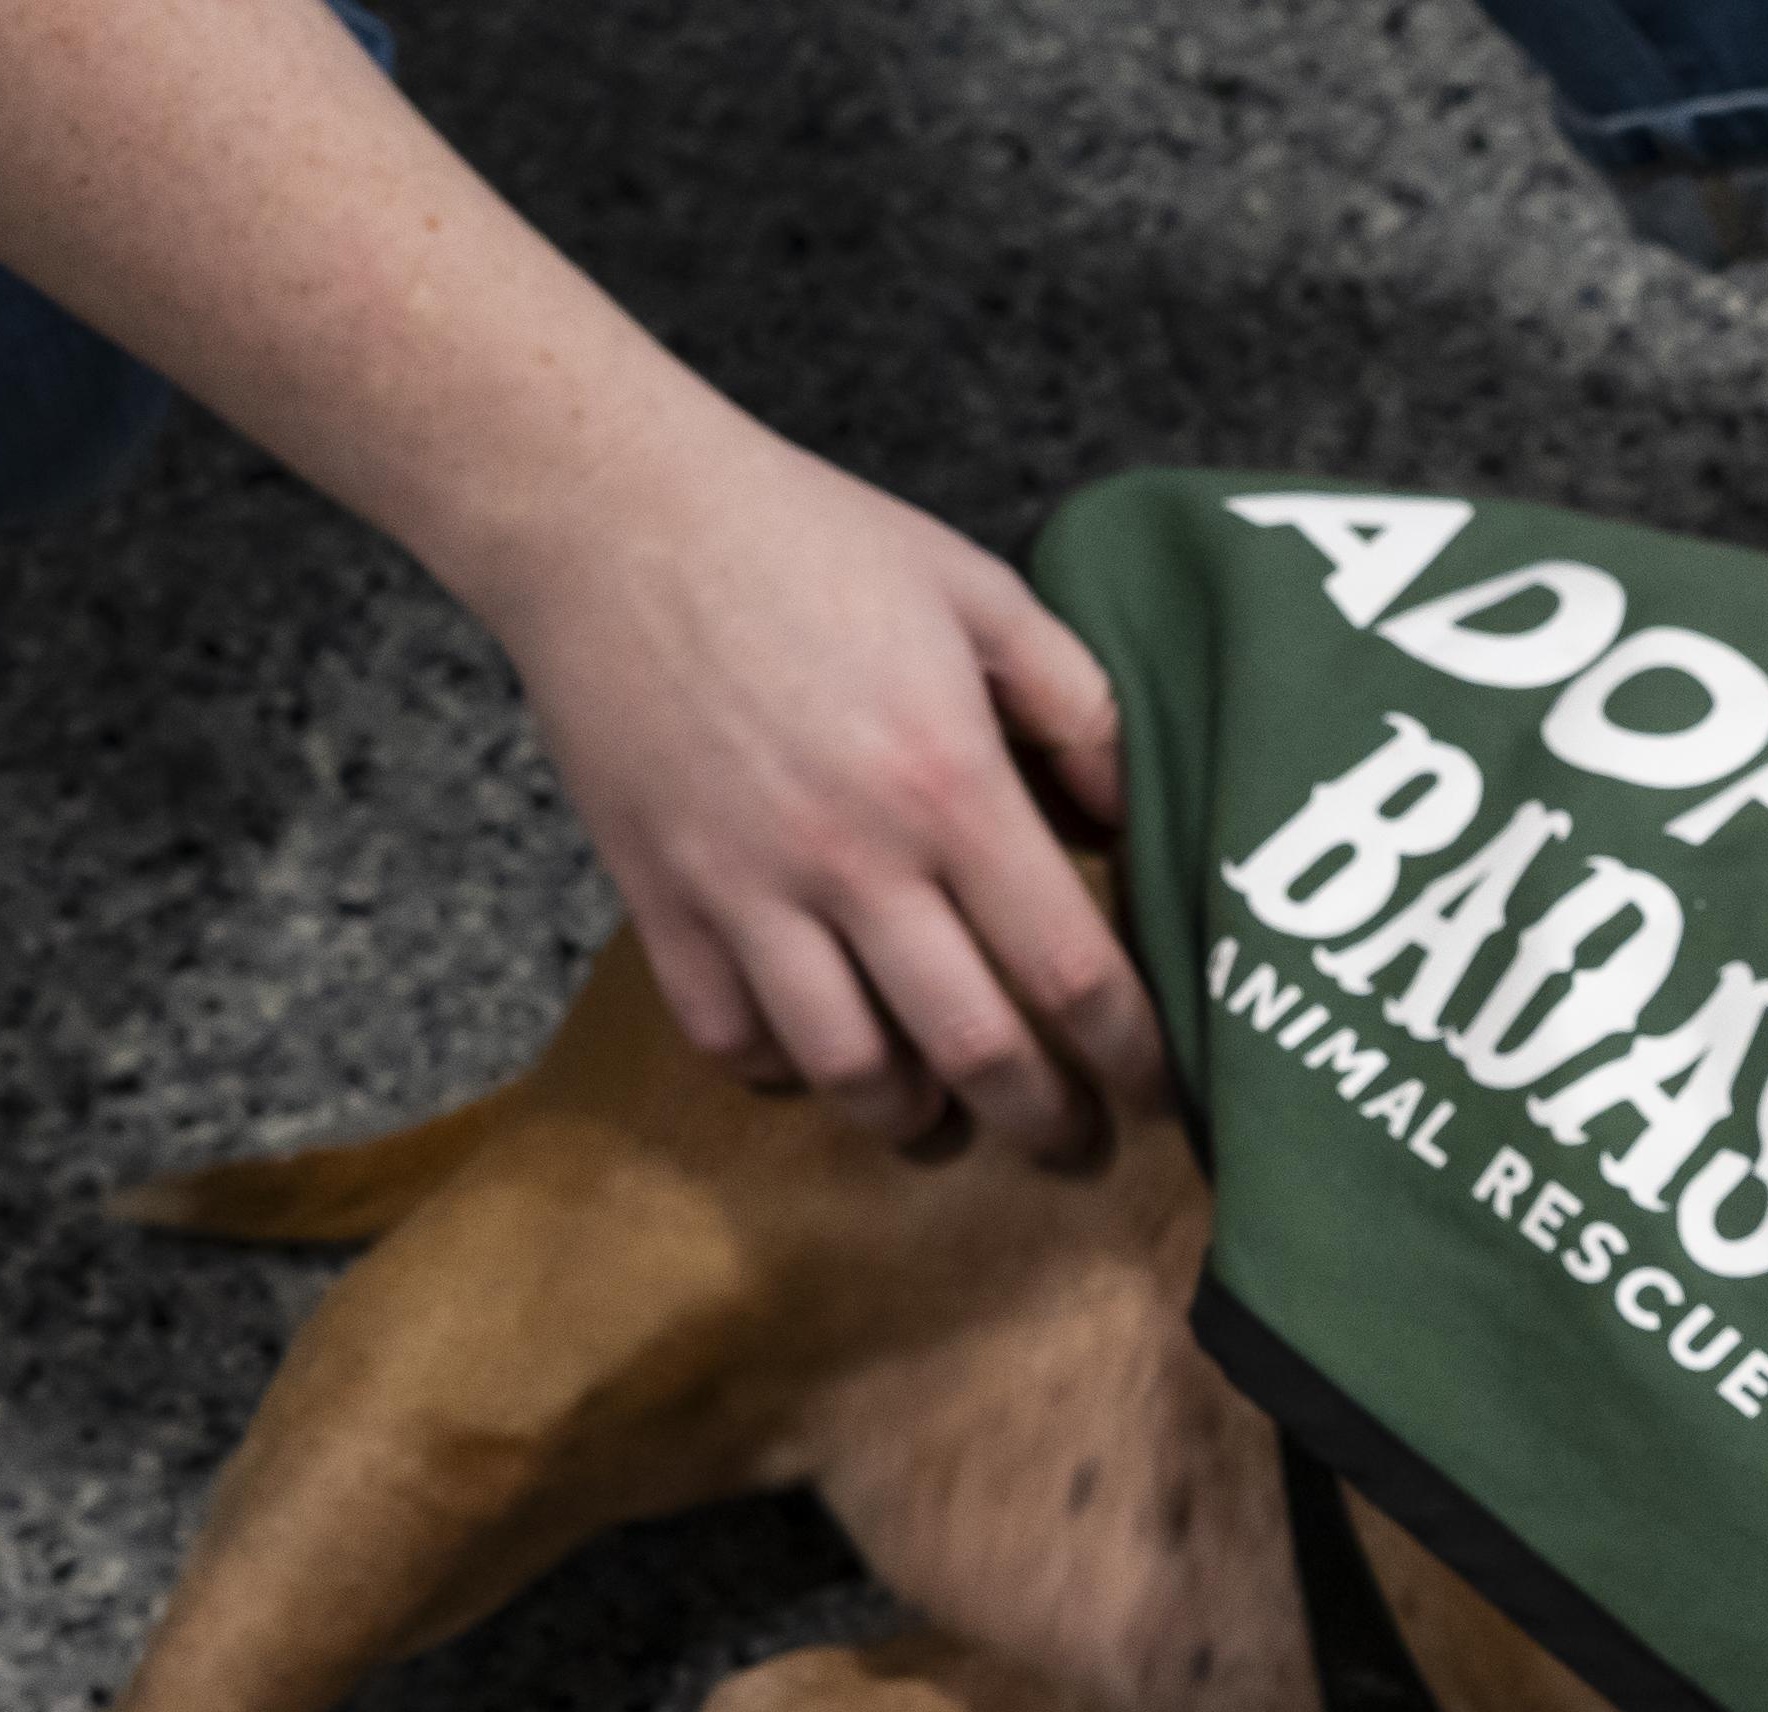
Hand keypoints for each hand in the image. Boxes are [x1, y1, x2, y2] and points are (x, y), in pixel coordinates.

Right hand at [474, 413, 1167, 1159]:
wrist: (603, 504)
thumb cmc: (802, 538)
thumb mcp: (979, 592)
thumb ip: (1079, 707)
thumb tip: (1132, 821)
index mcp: (949, 782)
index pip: (1071, 969)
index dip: (1130, 1054)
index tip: (1156, 1092)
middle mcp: (853, 855)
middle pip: (976, 1050)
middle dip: (1043, 1122)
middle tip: (1074, 1143)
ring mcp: (746, 885)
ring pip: (850, 1069)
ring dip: (913, 1118)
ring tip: (946, 1116)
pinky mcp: (657, 894)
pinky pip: (729, 1035)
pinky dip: (782, 1069)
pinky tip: (818, 1050)